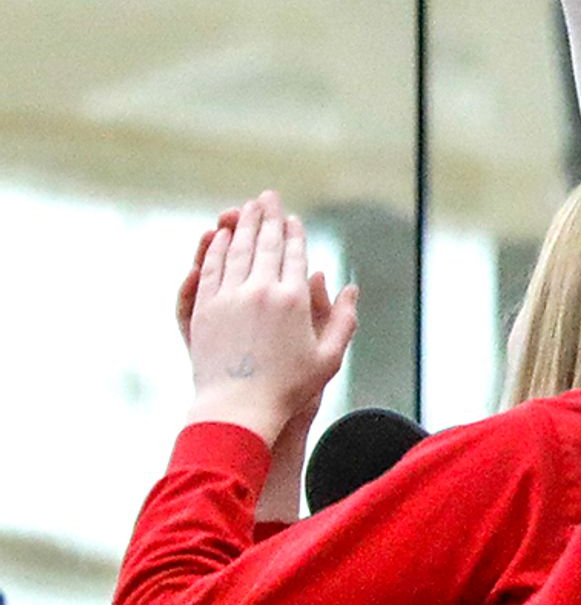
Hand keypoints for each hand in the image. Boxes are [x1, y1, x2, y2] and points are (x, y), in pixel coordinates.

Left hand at [183, 194, 357, 444]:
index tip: (292, 218)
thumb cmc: (288, 388)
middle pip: (264, 244)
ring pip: (236, 251)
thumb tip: (351, 287)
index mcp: (293, 299)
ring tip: (245, 208)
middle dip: (267, 217)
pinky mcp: (205, 309)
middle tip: (267, 196)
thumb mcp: (329, 357)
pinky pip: (212, 269)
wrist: (237, 408)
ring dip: (241, 226)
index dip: (293, 233)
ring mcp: (229, 298)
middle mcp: (261, 291)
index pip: (293, 253)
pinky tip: (219, 237)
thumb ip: (344, 319)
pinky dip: (216, 250)